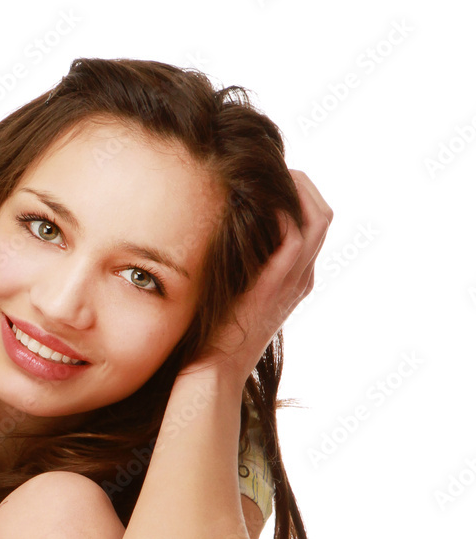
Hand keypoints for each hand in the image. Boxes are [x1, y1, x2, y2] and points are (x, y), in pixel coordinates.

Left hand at [185, 171, 333, 383]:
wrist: (214, 368)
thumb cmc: (215, 331)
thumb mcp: (234, 288)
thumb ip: (240, 261)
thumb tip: (222, 227)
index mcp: (296, 277)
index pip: (314, 221)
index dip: (297, 193)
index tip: (268, 179)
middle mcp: (302, 277)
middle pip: (323, 213)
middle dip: (300, 184)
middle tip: (271, 170)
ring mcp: (293, 282)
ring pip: (317, 219)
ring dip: (296, 190)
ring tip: (269, 176)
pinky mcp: (275, 286)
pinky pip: (293, 238)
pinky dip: (281, 212)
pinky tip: (257, 200)